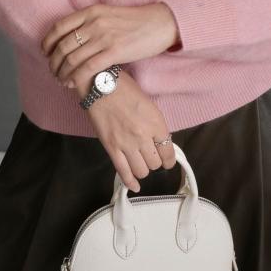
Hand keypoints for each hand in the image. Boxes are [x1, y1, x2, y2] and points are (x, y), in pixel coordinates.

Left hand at [41, 3, 179, 89]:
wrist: (160, 23)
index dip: (48, 42)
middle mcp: (95, 22)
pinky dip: (76, 77)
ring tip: (61, 80)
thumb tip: (74, 37)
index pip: (59, 27)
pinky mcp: (115, 51)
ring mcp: (104, 36)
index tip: (45, 52)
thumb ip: (91, 22)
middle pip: (63, 45)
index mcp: (92, 11)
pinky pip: (88, 67)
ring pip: (72, 58)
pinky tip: (72, 83)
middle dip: (53, 62)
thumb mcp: (109, 14)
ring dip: (62, 72)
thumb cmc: (136, 21)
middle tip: (53, 71)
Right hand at [78, 70, 175, 191]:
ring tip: (140, 162)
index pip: (168, 152)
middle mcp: (143, 136)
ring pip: (142, 170)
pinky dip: (130, 182)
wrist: (101, 84)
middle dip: (155, 161)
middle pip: (155, 163)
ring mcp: (126, 144)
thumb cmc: (125, 87)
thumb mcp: (148, 103)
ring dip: (143, 169)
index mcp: (156, 123)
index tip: (166, 158)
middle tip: (151, 156)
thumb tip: (158, 139)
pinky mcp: (111, 148)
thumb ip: (154, 123)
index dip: (169, 158)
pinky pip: (123, 172)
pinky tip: (134, 186)